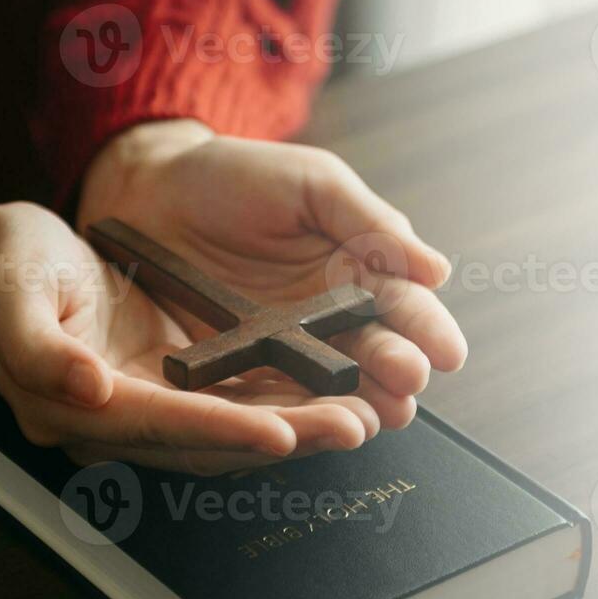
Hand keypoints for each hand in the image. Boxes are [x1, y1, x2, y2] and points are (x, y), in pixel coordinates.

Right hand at [0, 202, 383, 473]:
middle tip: (356, 426)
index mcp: (65, 405)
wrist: (0, 258)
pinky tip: (331, 395)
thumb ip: (37, 346)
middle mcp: (109, 421)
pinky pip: (230, 405)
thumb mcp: (9, 287)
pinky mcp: (163, 389)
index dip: (223, 430)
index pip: (158, 425)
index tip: (283, 433)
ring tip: (362, 418)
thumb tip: (88, 389)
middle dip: (285, 438)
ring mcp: (139, 408)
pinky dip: (281, 404)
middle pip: (207, 443)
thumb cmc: (2, 263)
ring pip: (228, 432)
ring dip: (296, 428)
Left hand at [78, 119, 466, 432]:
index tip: (447, 352)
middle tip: (408, 385)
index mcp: (359, 269)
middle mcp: (331, 316)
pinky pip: (271, 396)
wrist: (150, 189)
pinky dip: (294, 411)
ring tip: (373, 416)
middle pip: (376, 353)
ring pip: (333, 384)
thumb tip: (437, 268)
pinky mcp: (239, 369)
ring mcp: (285, 347)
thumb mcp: (313, 184)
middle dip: (398, 371)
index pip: (405, 305)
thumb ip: (371, 224)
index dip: (428, 329)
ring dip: (358, 403)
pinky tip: (312, 422)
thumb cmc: (236, 175)